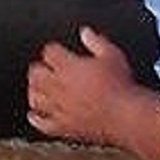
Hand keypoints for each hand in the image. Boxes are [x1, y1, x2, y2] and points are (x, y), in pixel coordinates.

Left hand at [27, 26, 134, 143]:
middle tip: (42, 68)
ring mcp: (59, 107)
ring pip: (35, 98)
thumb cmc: (120, 86)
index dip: (52, 50)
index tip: (56, 51)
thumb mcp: (113, 55)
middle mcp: (59, 86)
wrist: (125, 116)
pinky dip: (35, 118)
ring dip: (34, 92)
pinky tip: (34, 115)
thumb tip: (86, 33)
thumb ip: (96, 42)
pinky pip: (42, 124)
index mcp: (69, 66)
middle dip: (38, 69)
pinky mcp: (64, 126)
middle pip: (36, 74)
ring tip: (38, 89)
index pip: (49, 52)